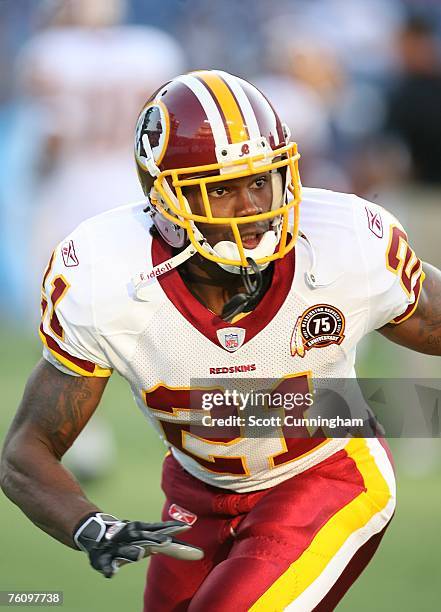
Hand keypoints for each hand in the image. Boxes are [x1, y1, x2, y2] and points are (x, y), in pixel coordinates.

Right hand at [73, 513, 203, 577]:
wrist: (97, 534)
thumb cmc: (125, 538)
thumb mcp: (144, 539)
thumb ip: (158, 542)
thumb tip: (177, 537)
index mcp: (143, 533)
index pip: (163, 532)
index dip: (174, 530)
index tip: (189, 527)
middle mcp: (132, 536)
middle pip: (147, 539)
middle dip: (156, 540)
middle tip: (167, 542)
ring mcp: (118, 546)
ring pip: (126, 550)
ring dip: (132, 552)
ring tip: (138, 554)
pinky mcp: (104, 557)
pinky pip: (106, 564)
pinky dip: (108, 568)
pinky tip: (112, 573)